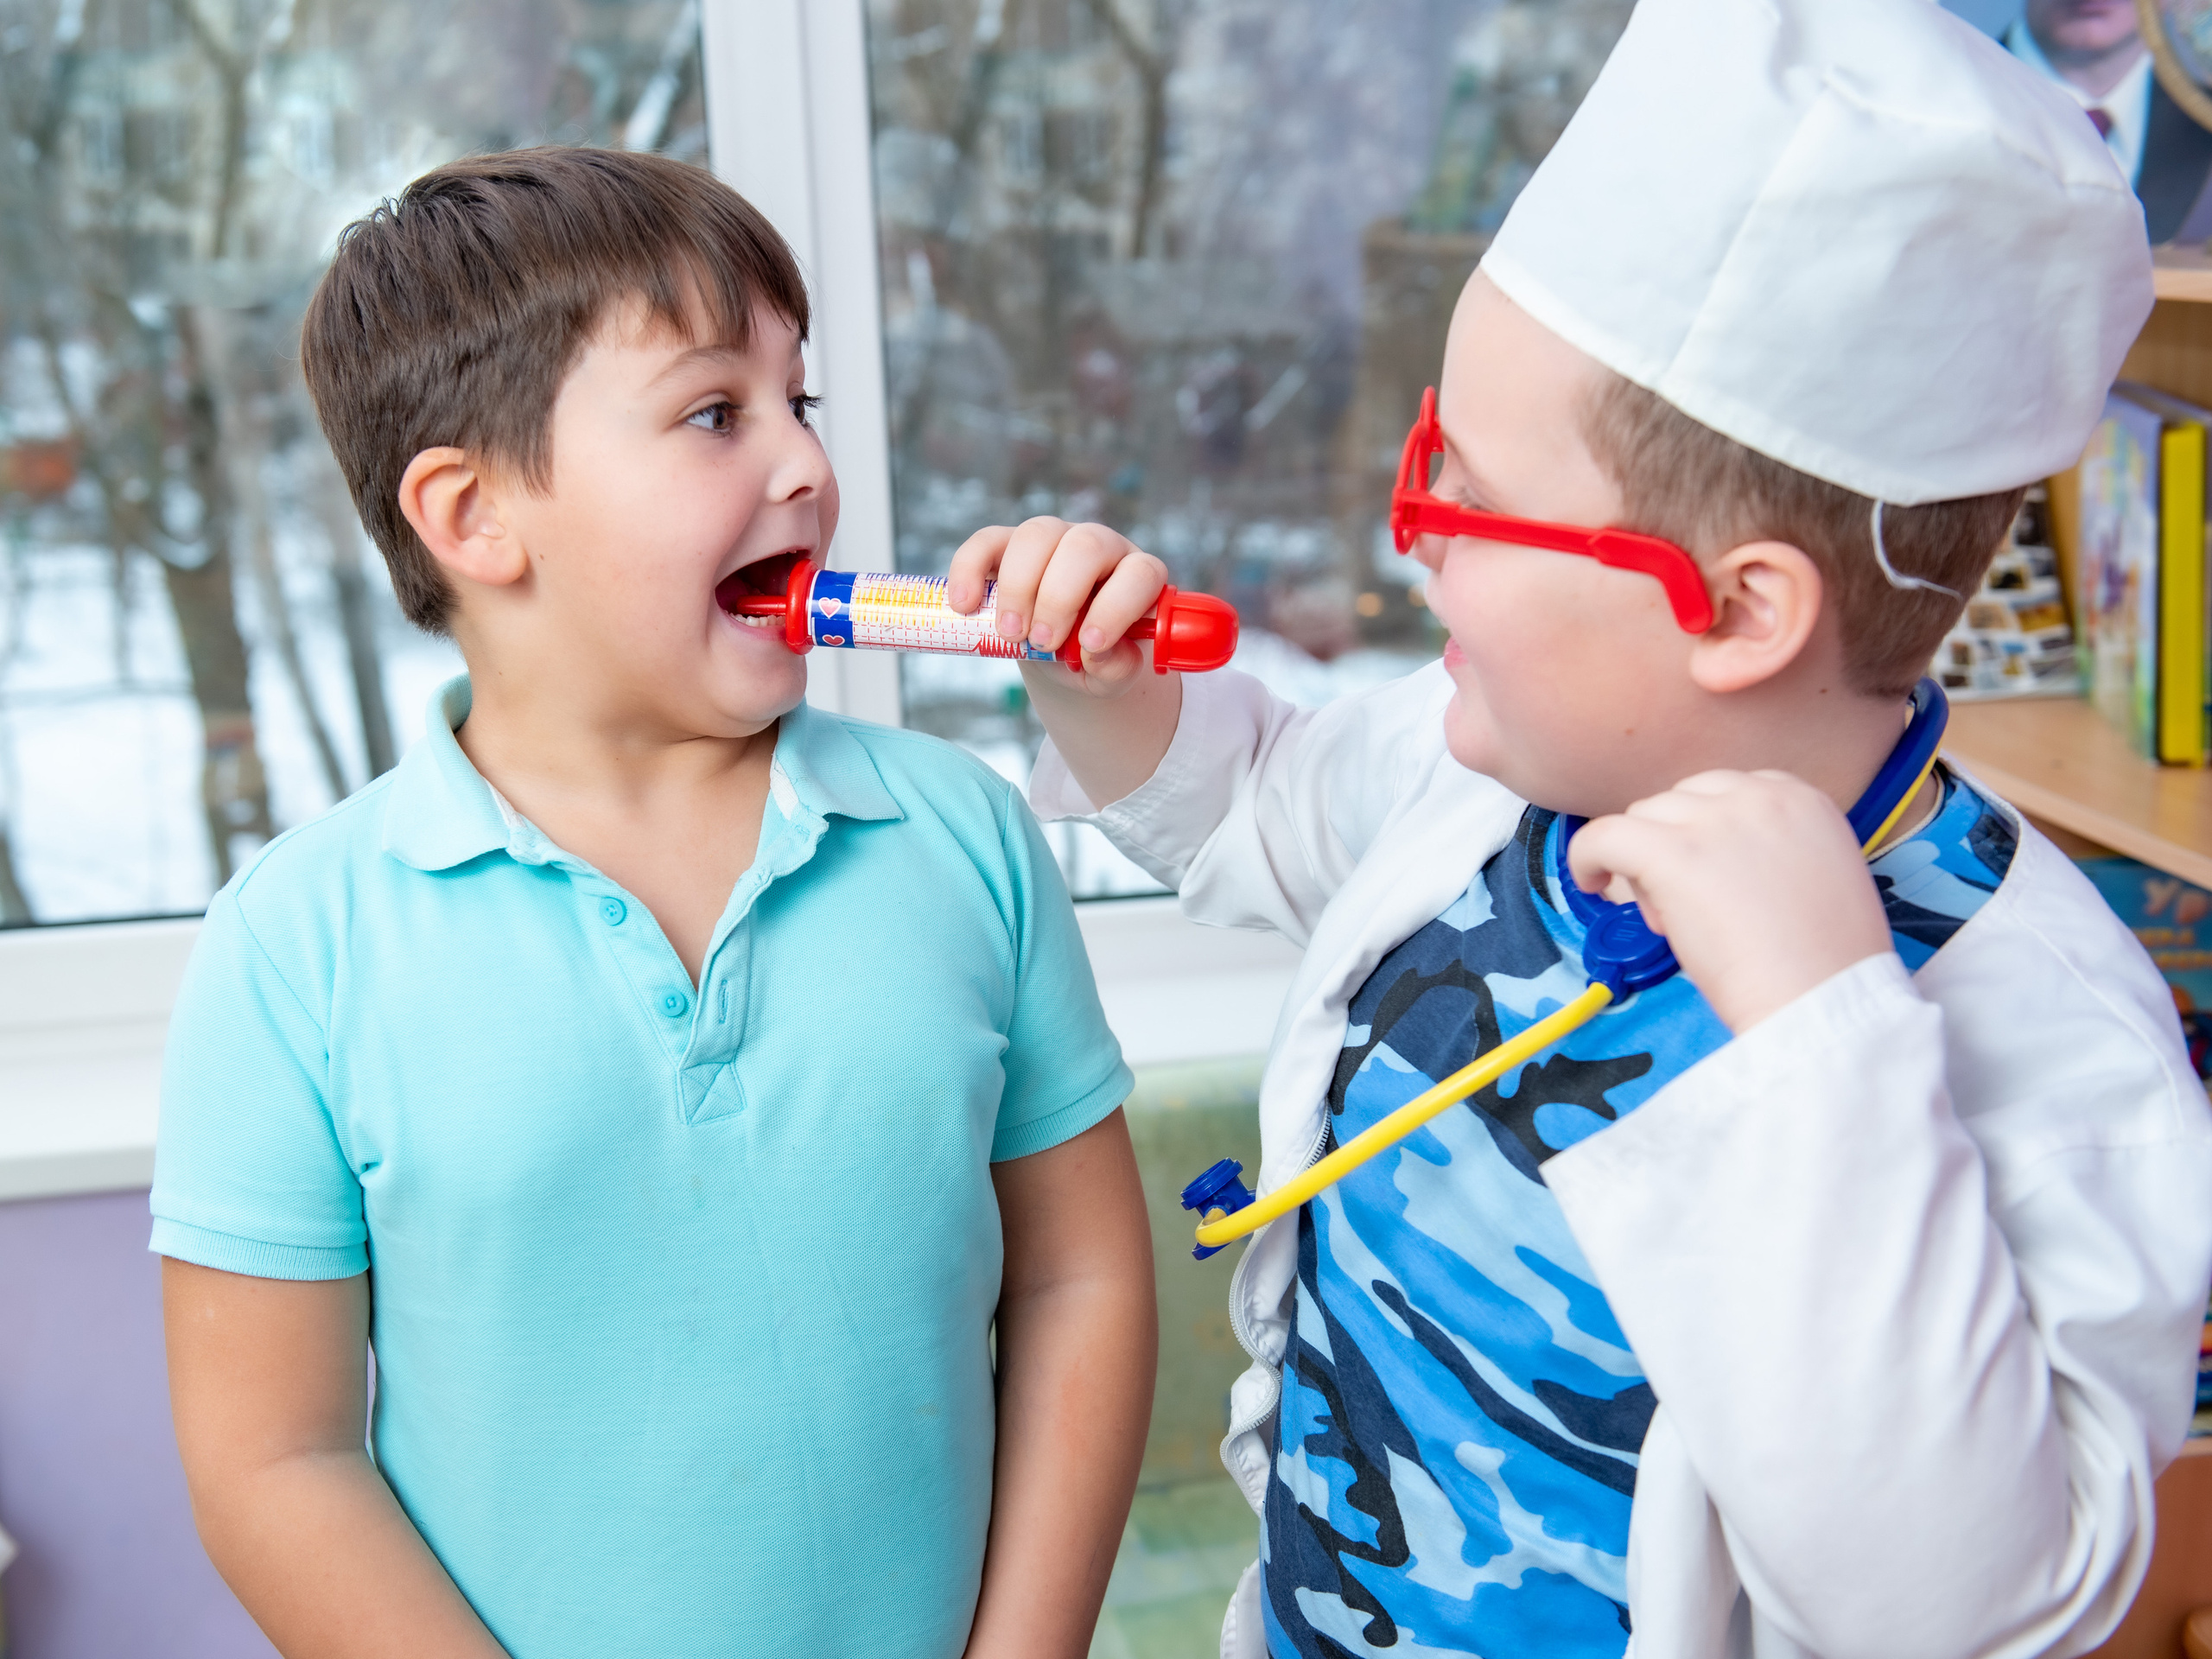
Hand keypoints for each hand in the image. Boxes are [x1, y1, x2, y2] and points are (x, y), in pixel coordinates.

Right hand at [947, 517, 1169, 696]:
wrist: (1063, 654)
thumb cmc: (1094, 659)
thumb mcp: (1111, 675)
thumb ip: (1116, 668)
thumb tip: (1099, 654)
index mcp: (1136, 576)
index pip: (1138, 573)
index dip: (1116, 606)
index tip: (1091, 645)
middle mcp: (1100, 547)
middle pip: (1084, 546)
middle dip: (1059, 597)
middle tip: (1042, 642)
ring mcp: (1055, 539)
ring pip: (1037, 535)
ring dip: (1018, 586)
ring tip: (1011, 634)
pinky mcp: (1009, 544)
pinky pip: (987, 540)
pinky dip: (970, 569)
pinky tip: (963, 606)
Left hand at [1564, 770, 1893, 1034]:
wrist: (1822, 1002)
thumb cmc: (1823, 966)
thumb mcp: (1818, 877)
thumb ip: (1771, 850)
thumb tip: (1706, 859)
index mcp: (1801, 798)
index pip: (1724, 791)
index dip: (1702, 834)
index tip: (1701, 874)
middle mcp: (1759, 795)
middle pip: (1680, 801)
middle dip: (1672, 846)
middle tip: (1687, 908)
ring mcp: (1714, 820)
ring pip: (1644, 817)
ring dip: (1644, 863)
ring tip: (1671, 921)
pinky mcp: (1671, 852)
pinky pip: (1604, 835)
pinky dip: (1587, 857)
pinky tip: (1591, 884)